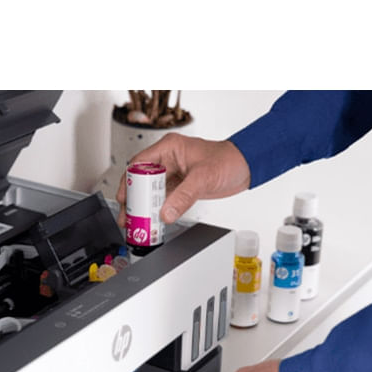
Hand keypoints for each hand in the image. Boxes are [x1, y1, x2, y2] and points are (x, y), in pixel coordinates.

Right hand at [115, 134, 250, 227]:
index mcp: (169, 148)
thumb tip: (166, 212)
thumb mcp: (203, 177)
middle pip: (142, 180)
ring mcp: (174, 173)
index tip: (126, 199)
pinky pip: (164, 199)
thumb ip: (183, 196)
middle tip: (128, 217)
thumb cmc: (228, 160)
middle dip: (134, 200)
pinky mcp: (180, 186)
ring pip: (152, 192)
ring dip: (144, 208)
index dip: (130, 182)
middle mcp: (168, 160)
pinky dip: (157, 210)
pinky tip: (152, 220)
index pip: (140, 164)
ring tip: (136, 223)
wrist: (246, 168)